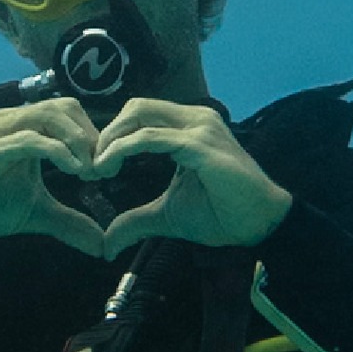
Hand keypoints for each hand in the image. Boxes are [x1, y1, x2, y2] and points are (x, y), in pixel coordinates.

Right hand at [0, 98, 105, 255]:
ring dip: (77, 140)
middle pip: (64, 107)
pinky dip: (57, 151)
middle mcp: (12, 121)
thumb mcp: (35, 214)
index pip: (70, 113)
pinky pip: (28, 139)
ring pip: (48, 116)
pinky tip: (74, 170)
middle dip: (91, 135)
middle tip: (104, 168)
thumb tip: (102, 244)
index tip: (108, 168)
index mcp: (24, 128)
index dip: (94, 135)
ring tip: (91, 170)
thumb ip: (68, 222)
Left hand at [89, 100, 293, 258]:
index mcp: (187, 128)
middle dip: (107, 133)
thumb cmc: (222, 215)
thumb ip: (136, 221)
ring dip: (110, 140)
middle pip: (135, 107)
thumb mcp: (167, 216)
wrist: (259, 225)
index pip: (140, 114)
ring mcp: (198, 128)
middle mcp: (194, 119)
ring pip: (139, 115)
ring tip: (98, 168)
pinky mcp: (199, 145)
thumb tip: (107, 244)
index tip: (96, 166)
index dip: (113, 134)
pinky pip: (150, 137)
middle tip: (93, 165)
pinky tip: (109, 167)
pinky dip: (123, 148)